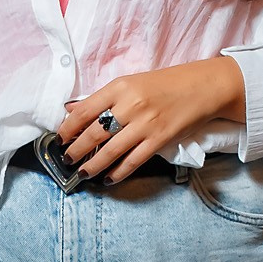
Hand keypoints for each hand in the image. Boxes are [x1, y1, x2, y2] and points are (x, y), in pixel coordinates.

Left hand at [60, 57, 245, 182]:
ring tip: (82, 173)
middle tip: (66, 160)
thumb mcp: (131, 83)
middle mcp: (130, 105)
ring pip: (110, 151)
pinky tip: (108, 178)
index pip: (84, 111)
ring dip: (92, 166)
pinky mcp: (159, 140)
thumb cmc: (165, 85)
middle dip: (75, 151)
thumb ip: (102, 98)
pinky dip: (118, 172)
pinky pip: (133, 161)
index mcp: (119, 87)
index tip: (60, 139)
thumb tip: (72, 110)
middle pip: (93, 134)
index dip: (68, 128)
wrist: (202, 88)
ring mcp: (145, 124)